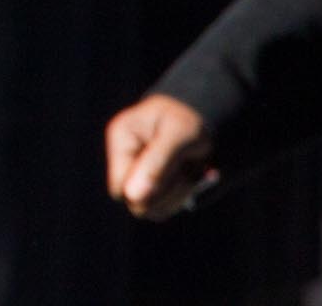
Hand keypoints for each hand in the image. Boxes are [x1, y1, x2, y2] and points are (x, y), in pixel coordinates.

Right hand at [105, 94, 215, 219]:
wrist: (202, 113)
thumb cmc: (188, 119)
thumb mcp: (177, 135)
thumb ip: (156, 164)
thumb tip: (132, 197)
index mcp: (121, 140)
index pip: (119, 187)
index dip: (146, 192)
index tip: (176, 176)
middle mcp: (125, 158)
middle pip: (134, 201)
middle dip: (165, 195)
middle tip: (187, 176)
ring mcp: (138, 172)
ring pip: (150, 208)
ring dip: (176, 197)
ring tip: (190, 175)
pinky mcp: (153, 182)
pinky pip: (163, 206)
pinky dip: (181, 197)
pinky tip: (190, 178)